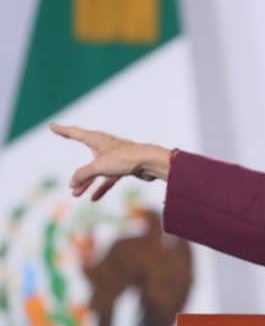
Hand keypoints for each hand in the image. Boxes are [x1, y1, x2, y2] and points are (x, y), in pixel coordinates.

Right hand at [50, 124, 171, 200]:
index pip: (75, 133)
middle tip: (68, 182)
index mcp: (97, 139)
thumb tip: (72, 183)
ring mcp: (115, 158)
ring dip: (87, 183)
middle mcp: (105, 147)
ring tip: (75, 195)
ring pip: (96, 172)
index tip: (52, 126)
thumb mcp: (98, 166)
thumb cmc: (125, 159)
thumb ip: (83, 174)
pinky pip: (109, 179)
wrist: (151, 163)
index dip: (63, 130)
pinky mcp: (124, 167)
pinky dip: (101, 187)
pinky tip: (94, 198)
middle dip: (78, 172)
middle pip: (86, 159)